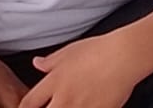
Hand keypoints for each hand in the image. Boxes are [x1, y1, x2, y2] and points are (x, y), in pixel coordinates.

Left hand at [19, 33, 142, 107]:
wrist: (124, 57)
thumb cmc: (98, 50)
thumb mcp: (69, 51)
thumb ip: (50, 62)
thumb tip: (36, 63)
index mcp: (54, 82)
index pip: (28, 103)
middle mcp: (64, 99)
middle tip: (50, 106)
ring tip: (70, 105)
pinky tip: (86, 106)